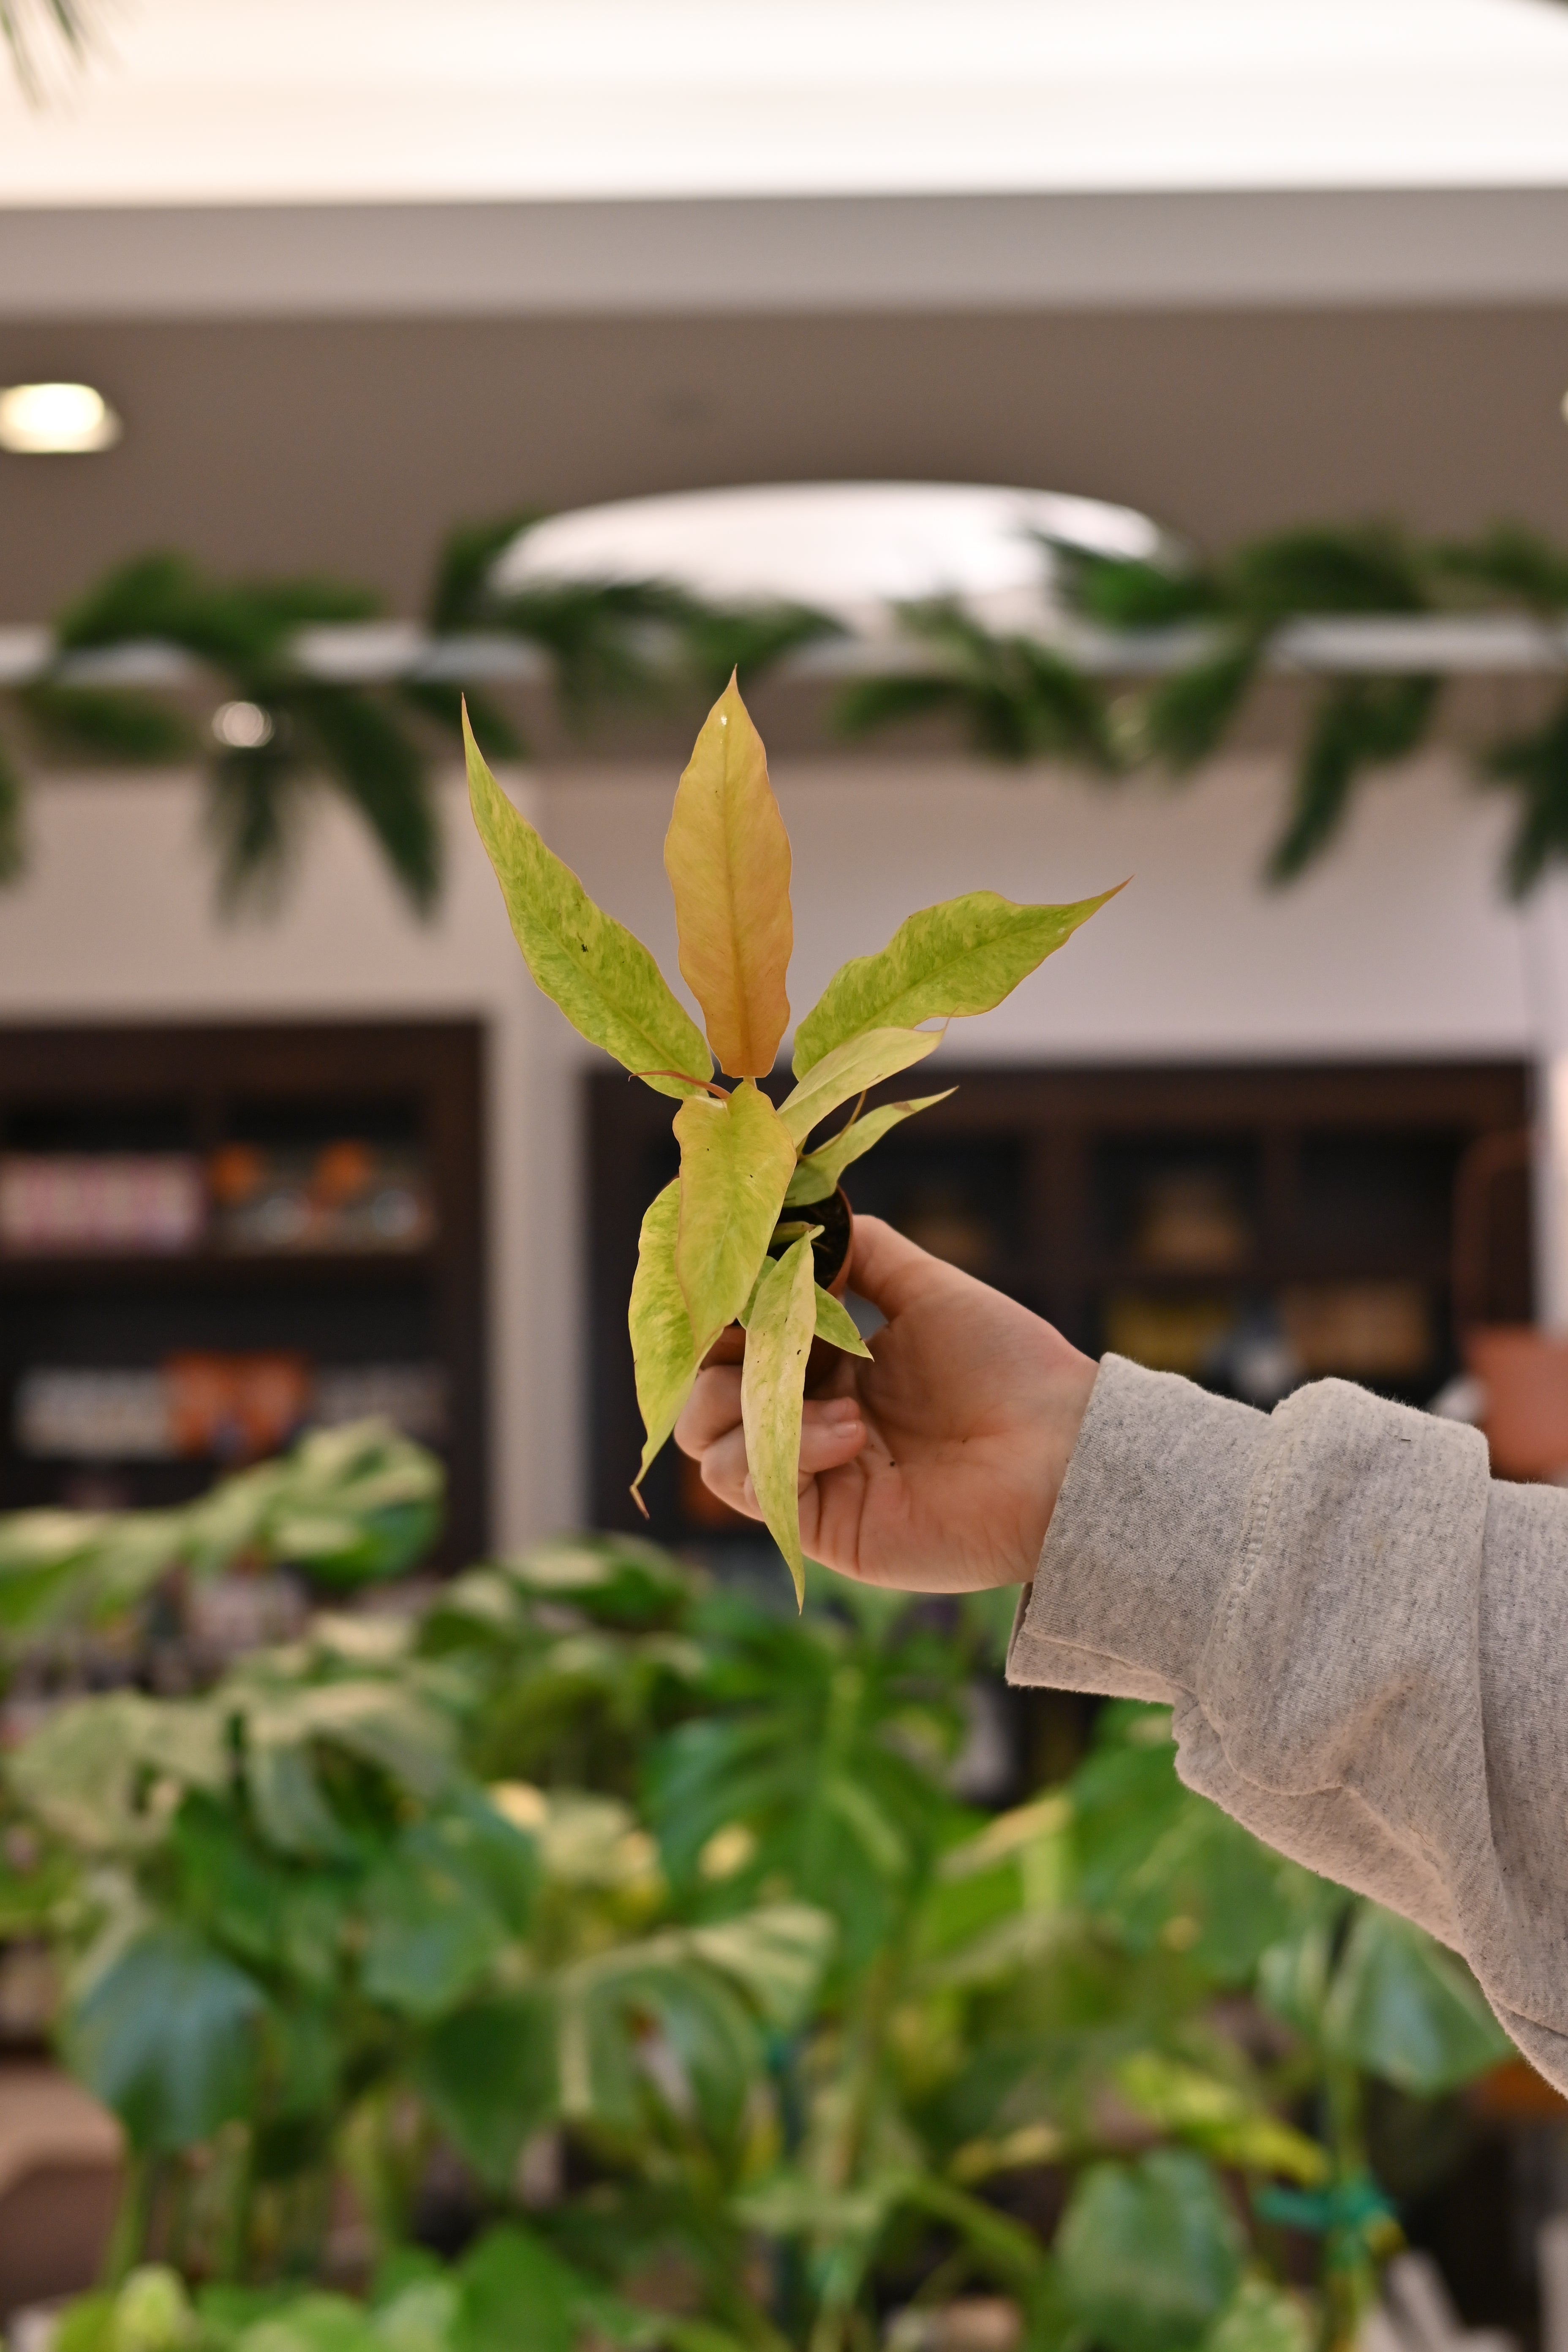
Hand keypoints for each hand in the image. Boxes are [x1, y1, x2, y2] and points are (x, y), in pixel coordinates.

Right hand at [674, 1215, 1097, 1592]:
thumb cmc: (1009, 1367)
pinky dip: (786, 1450)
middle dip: (713, 1359)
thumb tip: (795, 1214)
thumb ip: (859, 1249)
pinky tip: (847, 1432)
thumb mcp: (927, 1289)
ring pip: (708, 1447)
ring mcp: (811, 1477)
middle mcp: (808, 1422)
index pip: (732, 1344)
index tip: (727, 1283)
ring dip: (741, 1406)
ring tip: (822, 1393)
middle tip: (752, 1334)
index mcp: (827, 1368)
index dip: (719, 1316)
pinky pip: (756, 1488)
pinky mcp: (822, 1526)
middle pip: (701, 1398)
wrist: (1063, 1451)